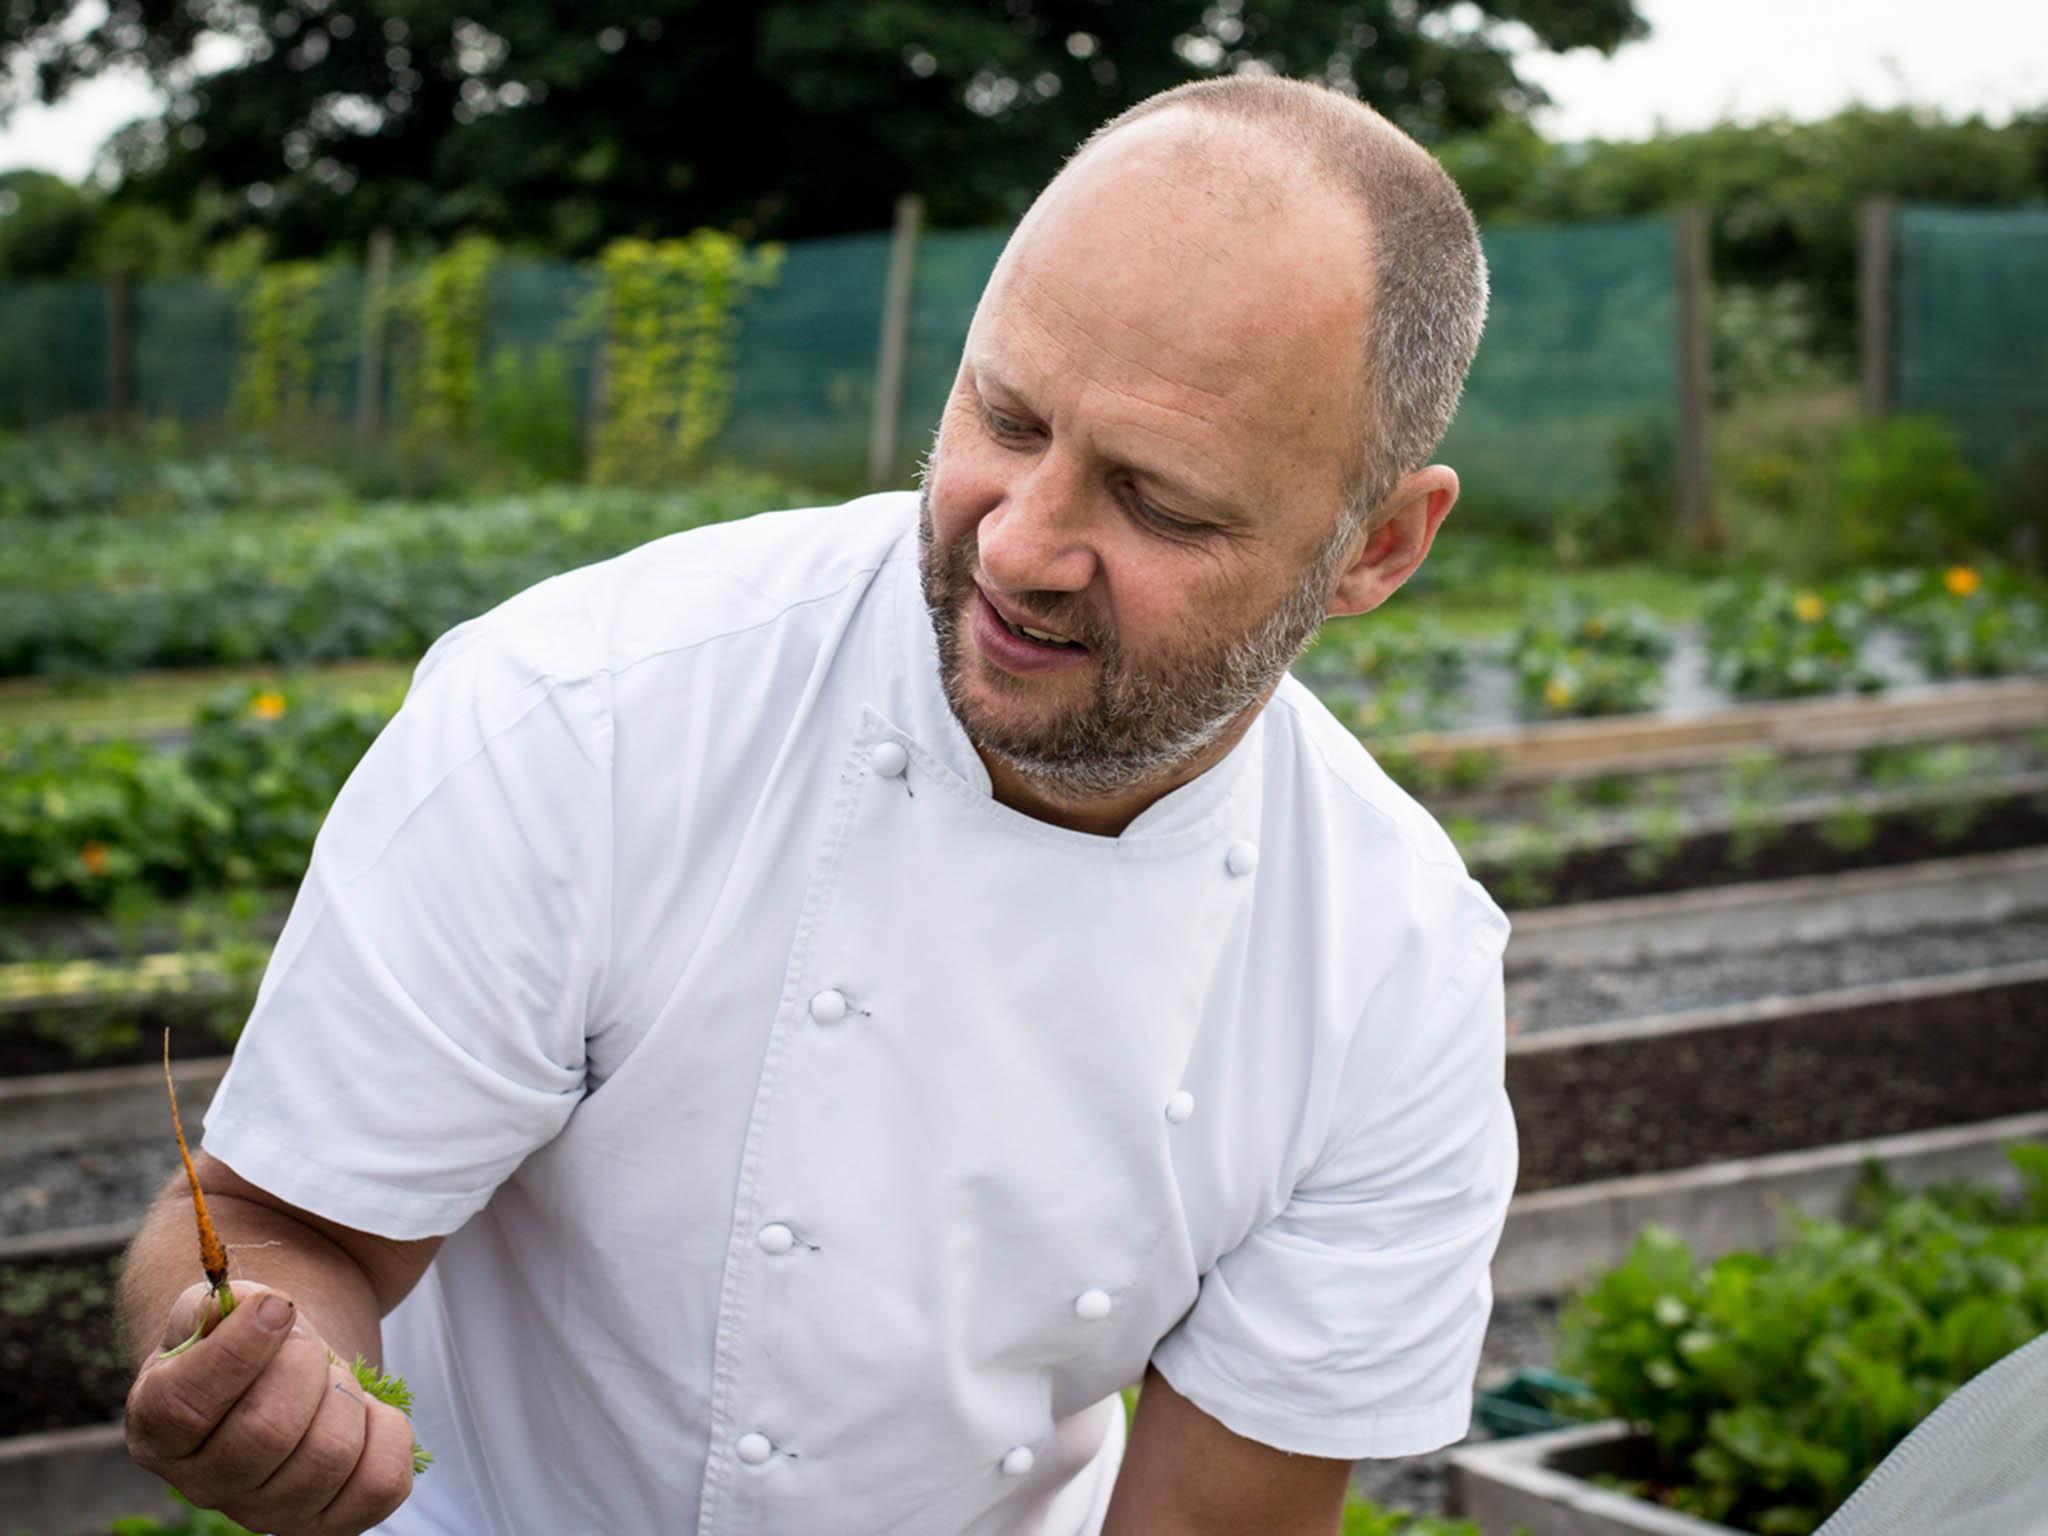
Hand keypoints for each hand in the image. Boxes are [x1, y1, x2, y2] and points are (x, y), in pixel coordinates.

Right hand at [125, 1281, 417, 1535]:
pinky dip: (389, 1432)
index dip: (239, 1350)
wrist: (279, 1373)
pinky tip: (366, 1412)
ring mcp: (265, 1512)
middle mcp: (203, 1486)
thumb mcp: (222, 1309)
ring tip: (330, 1379)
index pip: (185, 1404)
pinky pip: (381, 1484)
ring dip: (346, 1395)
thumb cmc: (245, 1338)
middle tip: (306, 1346)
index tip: (278, 1307)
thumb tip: (258, 1305)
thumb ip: (226, 1299)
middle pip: (267, 1430)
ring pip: (329, 1455)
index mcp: (160, 1429)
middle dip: (304, 1365)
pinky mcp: (327, 1524)